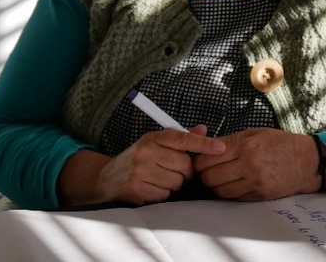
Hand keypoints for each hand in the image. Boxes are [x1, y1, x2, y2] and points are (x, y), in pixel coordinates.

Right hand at [59, 125, 225, 206]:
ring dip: (172, 184)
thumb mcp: (155, 144)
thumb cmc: (136, 160)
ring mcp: (140, 171)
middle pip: (184, 166)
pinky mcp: (136, 189)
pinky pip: (165, 195)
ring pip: (177, 182)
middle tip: (169, 170)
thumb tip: (203, 129)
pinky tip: (150, 188)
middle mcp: (146, 152)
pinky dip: (161, 194)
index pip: (183, 138)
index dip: (204, 143)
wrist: (105, 179)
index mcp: (152, 138)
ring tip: (158, 179)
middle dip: (183, 172)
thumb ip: (180, 138)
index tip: (220, 147)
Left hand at [193, 128, 318, 200]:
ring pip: (218, 190)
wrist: (307, 162)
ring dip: (215, 185)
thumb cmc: (281, 143)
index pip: (207, 158)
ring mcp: (253, 182)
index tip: (200, 159)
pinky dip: (228, 192)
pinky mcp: (258, 196)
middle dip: (204, 173)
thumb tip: (206, 147)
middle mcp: (248, 164)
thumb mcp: (255, 133)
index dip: (199, 159)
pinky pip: (233, 198)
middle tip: (208, 169)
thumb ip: (230, 141)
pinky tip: (233, 183)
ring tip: (221, 177)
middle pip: (209, 176)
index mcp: (245, 145)